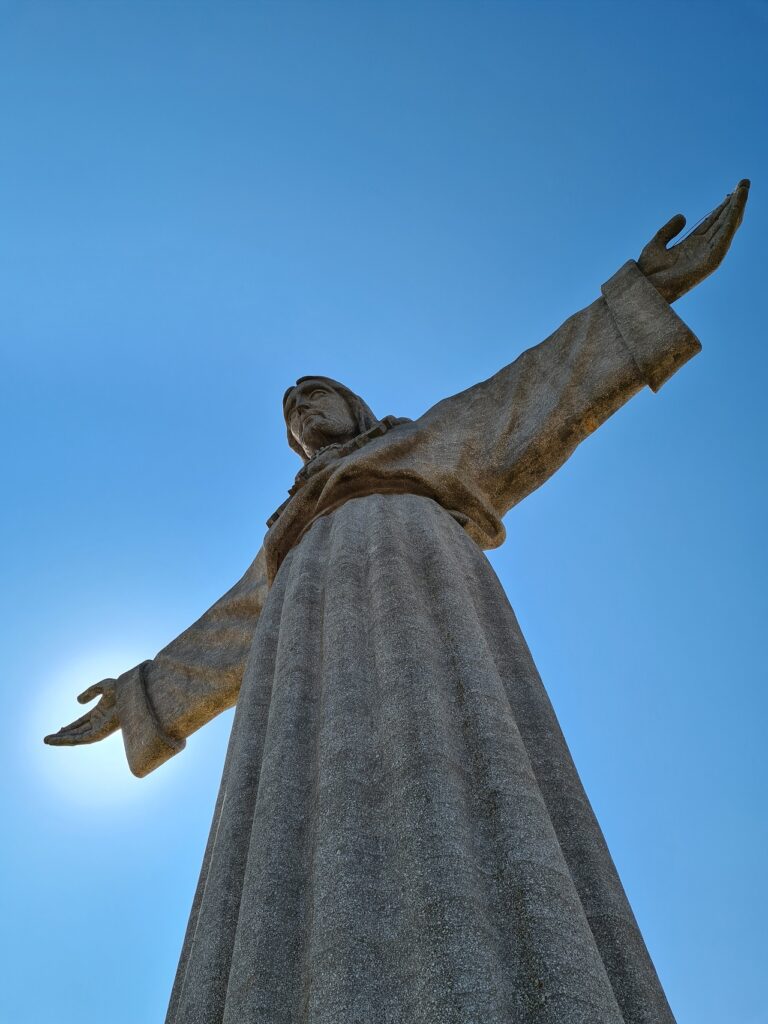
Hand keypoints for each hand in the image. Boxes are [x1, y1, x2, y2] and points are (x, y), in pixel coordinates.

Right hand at [44, 679, 118, 745]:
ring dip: (61, 740)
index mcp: (99, 713)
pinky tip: (57, 740)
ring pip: (76, 738)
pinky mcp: (99, 734)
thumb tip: (78, 701)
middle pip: (76, 732)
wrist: (131, 694)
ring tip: (47, 741)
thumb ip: (90, 692)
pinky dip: (68, 740)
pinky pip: (80, 739)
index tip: (60, 729)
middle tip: (48, 739)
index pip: (81, 723)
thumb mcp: (103, 687)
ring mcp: (98, 729)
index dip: (69, 727)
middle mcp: (98, 723)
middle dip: (62, 735)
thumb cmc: (122, 689)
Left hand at [638, 179, 749, 302]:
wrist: (645, 287)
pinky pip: (724, 237)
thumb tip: (682, 216)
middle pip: (723, 221)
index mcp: (692, 245)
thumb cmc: (648, 273)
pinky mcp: (711, 260)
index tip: (731, 191)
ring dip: (737, 207)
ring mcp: (708, 254)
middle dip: (733, 203)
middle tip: (743, 183)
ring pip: (727, 226)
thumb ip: (668, 231)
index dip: (721, 207)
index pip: (712, 222)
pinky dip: (731, 221)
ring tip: (743, 188)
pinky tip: (737, 206)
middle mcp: (703, 249)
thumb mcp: (656, 245)